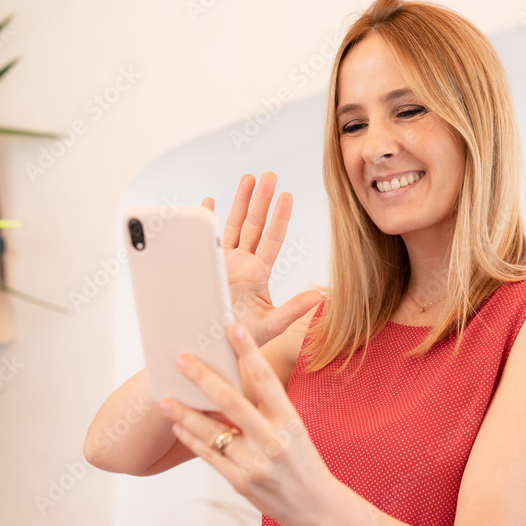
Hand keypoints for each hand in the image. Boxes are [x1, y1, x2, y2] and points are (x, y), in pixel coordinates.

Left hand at [157, 322, 333, 525]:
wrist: (315, 507)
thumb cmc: (302, 461)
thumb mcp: (295, 430)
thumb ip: (269, 408)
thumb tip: (235, 378)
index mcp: (290, 422)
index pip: (267, 381)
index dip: (250, 353)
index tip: (233, 328)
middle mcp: (274, 441)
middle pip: (233, 403)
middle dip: (204, 378)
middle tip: (182, 359)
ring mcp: (256, 464)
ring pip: (213, 432)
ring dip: (186, 412)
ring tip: (164, 398)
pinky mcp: (241, 483)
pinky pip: (210, 457)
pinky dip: (192, 439)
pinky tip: (179, 425)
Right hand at [201, 172, 323, 346]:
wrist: (214, 349)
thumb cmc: (243, 339)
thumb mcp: (271, 326)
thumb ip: (293, 310)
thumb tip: (320, 296)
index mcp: (258, 274)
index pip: (271, 240)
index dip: (279, 218)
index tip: (287, 196)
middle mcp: (243, 264)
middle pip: (253, 225)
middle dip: (261, 200)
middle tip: (270, 175)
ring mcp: (224, 263)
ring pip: (233, 225)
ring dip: (240, 201)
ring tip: (249, 177)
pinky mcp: (206, 268)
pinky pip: (207, 239)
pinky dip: (207, 220)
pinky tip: (209, 201)